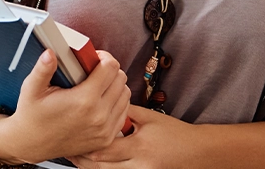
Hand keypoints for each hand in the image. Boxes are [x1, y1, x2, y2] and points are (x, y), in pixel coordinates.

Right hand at [0, 50, 130, 164]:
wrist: (31, 145)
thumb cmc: (32, 116)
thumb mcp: (32, 89)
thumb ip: (43, 69)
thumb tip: (50, 53)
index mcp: (84, 100)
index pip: (111, 67)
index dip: (103, 57)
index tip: (93, 58)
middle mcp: (99, 116)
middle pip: (121, 79)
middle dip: (109, 70)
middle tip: (94, 70)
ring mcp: (105, 129)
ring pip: (126, 95)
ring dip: (115, 85)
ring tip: (98, 84)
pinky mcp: (106, 139)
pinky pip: (123, 113)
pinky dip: (116, 103)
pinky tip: (101, 100)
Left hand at [73, 106, 191, 167]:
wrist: (196, 152)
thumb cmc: (175, 133)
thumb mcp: (151, 117)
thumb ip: (127, 112)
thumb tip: (105, 102)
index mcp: (140, 145)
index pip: (106, 146)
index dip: (87, 142)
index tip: (73, 136)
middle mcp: (139, 164)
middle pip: (101, 166)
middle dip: (82, 158)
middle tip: (68, 149)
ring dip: (89, 167)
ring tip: (75, 157)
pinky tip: (94, 164)